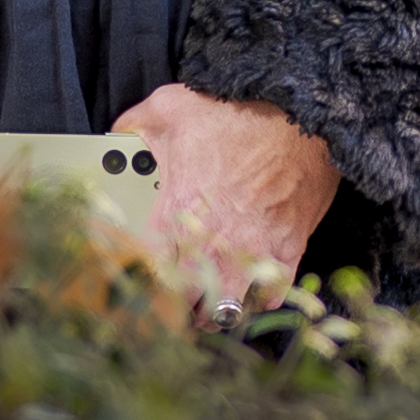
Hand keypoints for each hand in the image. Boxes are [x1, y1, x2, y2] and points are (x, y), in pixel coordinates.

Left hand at [112, 81, 336, 305]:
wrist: (303, 118)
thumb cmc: (238, 114)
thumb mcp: (171, 107)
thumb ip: (134, 124)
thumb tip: (117, 134)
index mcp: (176, 215)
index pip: (149, 275)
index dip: (144, 289)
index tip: (143, 290)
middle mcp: (211, 243)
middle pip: (187, 304)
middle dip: (179, 308)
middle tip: (178, 301)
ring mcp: (251, 253)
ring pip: (227, 311)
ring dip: (217, 312)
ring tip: (211, 304)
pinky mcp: (287, 252)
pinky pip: (271, 297)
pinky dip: (260, 300)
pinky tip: (251, 290)